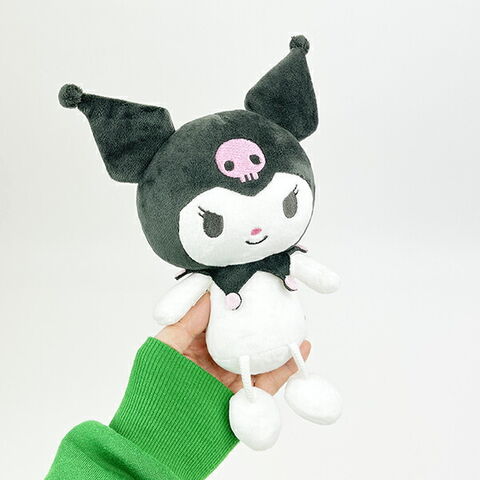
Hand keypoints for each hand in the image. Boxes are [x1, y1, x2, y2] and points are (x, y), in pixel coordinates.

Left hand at [156, 293, 310, 393]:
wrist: (159, 448)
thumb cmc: (151, 397)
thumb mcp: (161, 351)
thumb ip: (184, 323)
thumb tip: (207, 296)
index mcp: (191, 347)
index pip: (215, 319)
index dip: (230, 302)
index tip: (247, 283)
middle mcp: (212, 362)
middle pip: (240, 336)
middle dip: (257, 319)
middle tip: (277, 299)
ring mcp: (228, 382)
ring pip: (257, 356)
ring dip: (276, 341)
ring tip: (296, 320)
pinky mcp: (243, 401)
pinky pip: (267, 382)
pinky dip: (285, 368)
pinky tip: (300, 350)